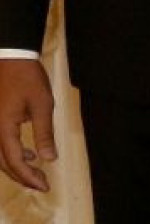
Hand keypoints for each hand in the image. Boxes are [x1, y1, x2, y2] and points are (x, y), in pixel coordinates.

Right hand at [0, 59, 56, 191]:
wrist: (11, 59)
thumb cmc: (28, 79)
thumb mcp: (43, 104)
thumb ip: (44, 133)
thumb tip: (49, 158)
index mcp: (3, 130)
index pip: (15, 162)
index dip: (29, 177)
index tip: (45, 185)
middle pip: (4, 164)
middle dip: (23, 176)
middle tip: (42, 183)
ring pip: (0, 157)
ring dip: (18, 167)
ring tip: (37, 172)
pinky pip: (0, 146)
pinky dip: (13, 154)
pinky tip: (30, 154)